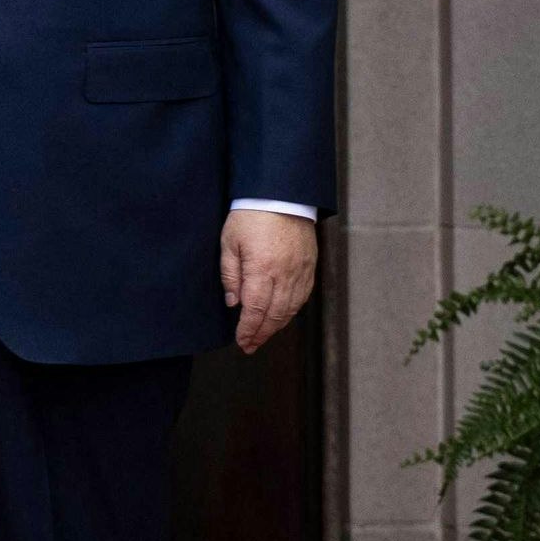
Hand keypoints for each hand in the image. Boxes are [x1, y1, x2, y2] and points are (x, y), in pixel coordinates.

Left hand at [221, 210, 316, 354]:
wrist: (281, 194)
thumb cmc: (251, 216)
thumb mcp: (229, 242)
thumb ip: (231, 274)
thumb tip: (233, 302)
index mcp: (262, 269)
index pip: (256, 310)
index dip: (248, 329)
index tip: (241, 341)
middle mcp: (284, 274)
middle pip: (274, 315)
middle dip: (261, 334)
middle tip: (250, 346)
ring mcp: (300, 271)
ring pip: (290, 308)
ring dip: (276, 326)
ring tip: (263, 336)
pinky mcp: (310, 266)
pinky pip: (303, 296)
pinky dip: (292, 311)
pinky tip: (282, 317)